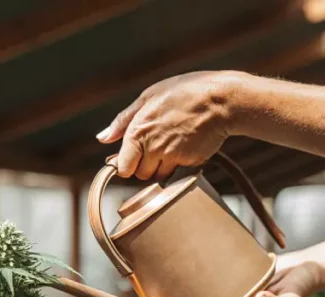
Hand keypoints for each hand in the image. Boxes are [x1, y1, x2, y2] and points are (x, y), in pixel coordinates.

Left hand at [96, 71, 236, 180]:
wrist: (221, 100)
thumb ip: (122, 121)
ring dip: (162, 168)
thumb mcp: (148, 97)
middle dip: (145, 165)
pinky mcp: (190, 163)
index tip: (132, 158)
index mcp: (138, 132)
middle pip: (141, 174)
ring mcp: (172, 158)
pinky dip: (180, 166)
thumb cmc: (184, 92)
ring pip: (159, 177)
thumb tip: (102, 138)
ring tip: (172, 145)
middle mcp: (153, 148)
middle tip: (156, 146)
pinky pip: (178, 174)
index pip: (123, 168)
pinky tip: (186, 147)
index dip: (126, 164)